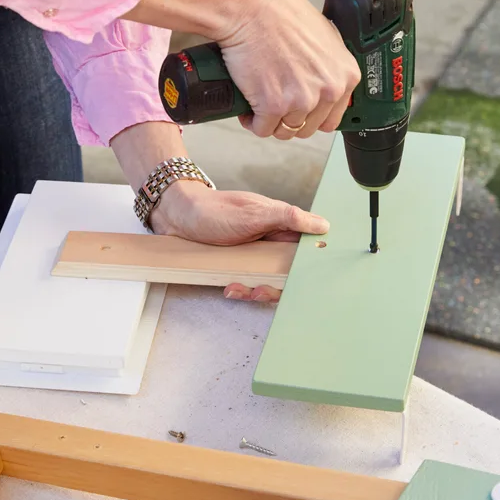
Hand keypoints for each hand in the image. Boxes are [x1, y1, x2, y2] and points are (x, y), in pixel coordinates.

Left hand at [150, 180, 327, 303]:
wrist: (177, 214)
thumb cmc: (214, 209)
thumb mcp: (255, 213)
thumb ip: (289, 218)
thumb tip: (323, 224)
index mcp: (280, 225)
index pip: (306, 248)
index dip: (310, 265)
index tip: (306, 280)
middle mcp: (270, 241)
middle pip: (288, 271)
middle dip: (277, 287)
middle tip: (262, 290)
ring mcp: (253, 254)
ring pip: (267, 281)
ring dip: (255, 290)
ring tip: (240, 290)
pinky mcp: (237, 265)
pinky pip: (247, 283)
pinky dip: (239, 289)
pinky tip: (229, 288)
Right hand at [219, 0, 360, 139]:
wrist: (251, 8)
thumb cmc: (280, 14)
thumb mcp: (323, 37)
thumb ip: (328, 66)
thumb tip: (322, 83)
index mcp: (345, 75)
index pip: (332, 118)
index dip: (310, 115)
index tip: (298, 111)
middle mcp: (328, 90)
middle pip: (308, 127)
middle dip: (289, 119)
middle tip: (275, 104)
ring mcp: (301, 100)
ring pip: (285, 131)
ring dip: (270, 121)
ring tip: (260, 104)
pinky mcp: (273, 105)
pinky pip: (262, 129)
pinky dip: (252, 121)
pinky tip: (249, 106)